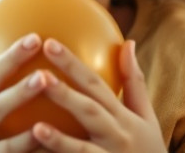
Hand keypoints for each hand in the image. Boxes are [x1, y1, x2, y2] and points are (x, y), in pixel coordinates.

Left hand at [31, 39, 165, 152]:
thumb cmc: (147, 150)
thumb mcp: (147, 118)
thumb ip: (135, 83)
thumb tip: (127, 42)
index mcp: (124, 117)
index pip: (96, 85)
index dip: (73, 64)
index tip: (49, 44)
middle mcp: (116, 138)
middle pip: (89, 111)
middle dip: (65, 93)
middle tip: (40, 76)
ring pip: (82, 150)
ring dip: (59, 140)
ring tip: (36, 128)